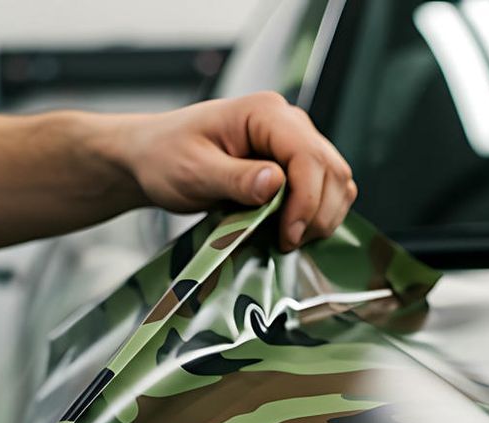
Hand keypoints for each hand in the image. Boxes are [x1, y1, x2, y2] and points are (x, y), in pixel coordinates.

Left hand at [103, 92, 356, 250]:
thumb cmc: (165, 157)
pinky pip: (325, 190)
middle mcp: (288, 123)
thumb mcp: (193, 171)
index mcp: (265, 113)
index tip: (288, 235)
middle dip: (316, 213)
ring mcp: (294, 143)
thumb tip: (277, 183)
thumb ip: (235, 178)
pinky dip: (316, 214)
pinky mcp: (294, 164)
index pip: (308, 156)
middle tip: (286, 243)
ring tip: (287, 239)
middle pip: (331, 170)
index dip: (307, 200)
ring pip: (336, 181)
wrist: (152, 156)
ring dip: (321, 216)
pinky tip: (290, 230)